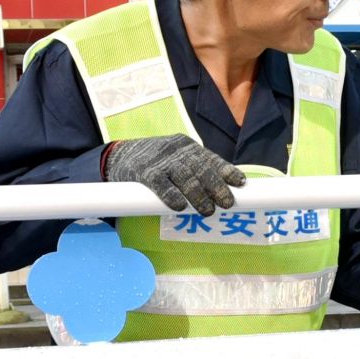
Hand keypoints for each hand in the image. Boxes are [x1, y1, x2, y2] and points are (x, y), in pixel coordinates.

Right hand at [104, 134, 246, 216]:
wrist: (119, 155)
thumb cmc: (155, 163)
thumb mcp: (177, 159)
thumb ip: (194, 171)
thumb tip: (220, 192)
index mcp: (188, 147)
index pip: (211, 159)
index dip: (226, 171)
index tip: (240, 183)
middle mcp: (177, 151)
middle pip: (201, 169)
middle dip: (216, 187)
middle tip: (227, 203)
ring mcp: (161, 161)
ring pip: (185, 178)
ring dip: (198, 195)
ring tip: (207, 211)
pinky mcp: (144, 172)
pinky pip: (161, 184)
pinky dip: (171, 195)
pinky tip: (180, 207)